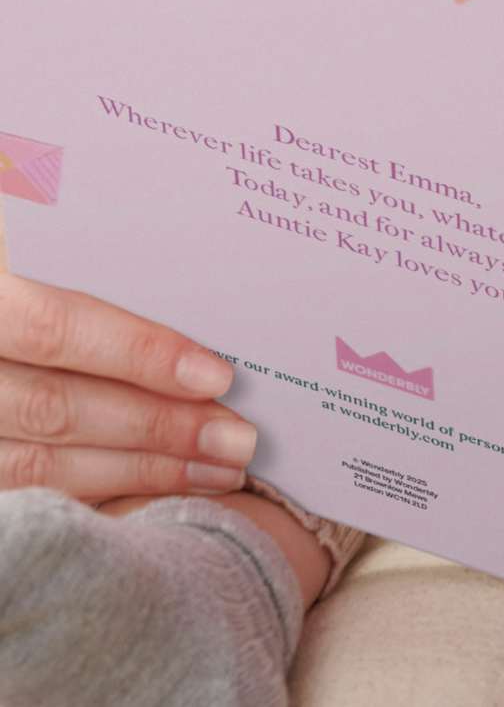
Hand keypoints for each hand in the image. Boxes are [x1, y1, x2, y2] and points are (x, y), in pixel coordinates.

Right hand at [0, 273, 256, 499]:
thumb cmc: (12, 274)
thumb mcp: (26, 245)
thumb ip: (82, 283)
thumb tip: (185, 293)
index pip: (55, 329)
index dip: (138, 353)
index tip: (217, 375)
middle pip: (55, 409)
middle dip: (158, 428)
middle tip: (240, 441)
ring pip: (37, 467)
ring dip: (138, 474)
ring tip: (220, 473)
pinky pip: (25, 497)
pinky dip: (94, 497)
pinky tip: (153, 498)